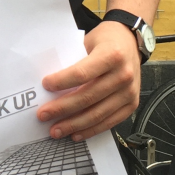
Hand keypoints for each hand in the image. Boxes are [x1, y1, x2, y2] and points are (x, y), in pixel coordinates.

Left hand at [38, 22, 140, 140]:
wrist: (131, 42)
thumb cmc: (106, 40)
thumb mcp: (88, 40)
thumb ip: (73, 59)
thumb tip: (48, 83)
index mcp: (111, 55)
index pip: (82, 73)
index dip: (61, 82)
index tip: (45, 86)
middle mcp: (123, 75)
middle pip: (87, 97)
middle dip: (62, 108)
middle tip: (43, 115)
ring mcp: (129, 92)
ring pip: (97, 114)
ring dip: (73, 124)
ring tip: (55, 130)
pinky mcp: (131, 104)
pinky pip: (109, 122)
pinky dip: (91, 130)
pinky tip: (75, 134)